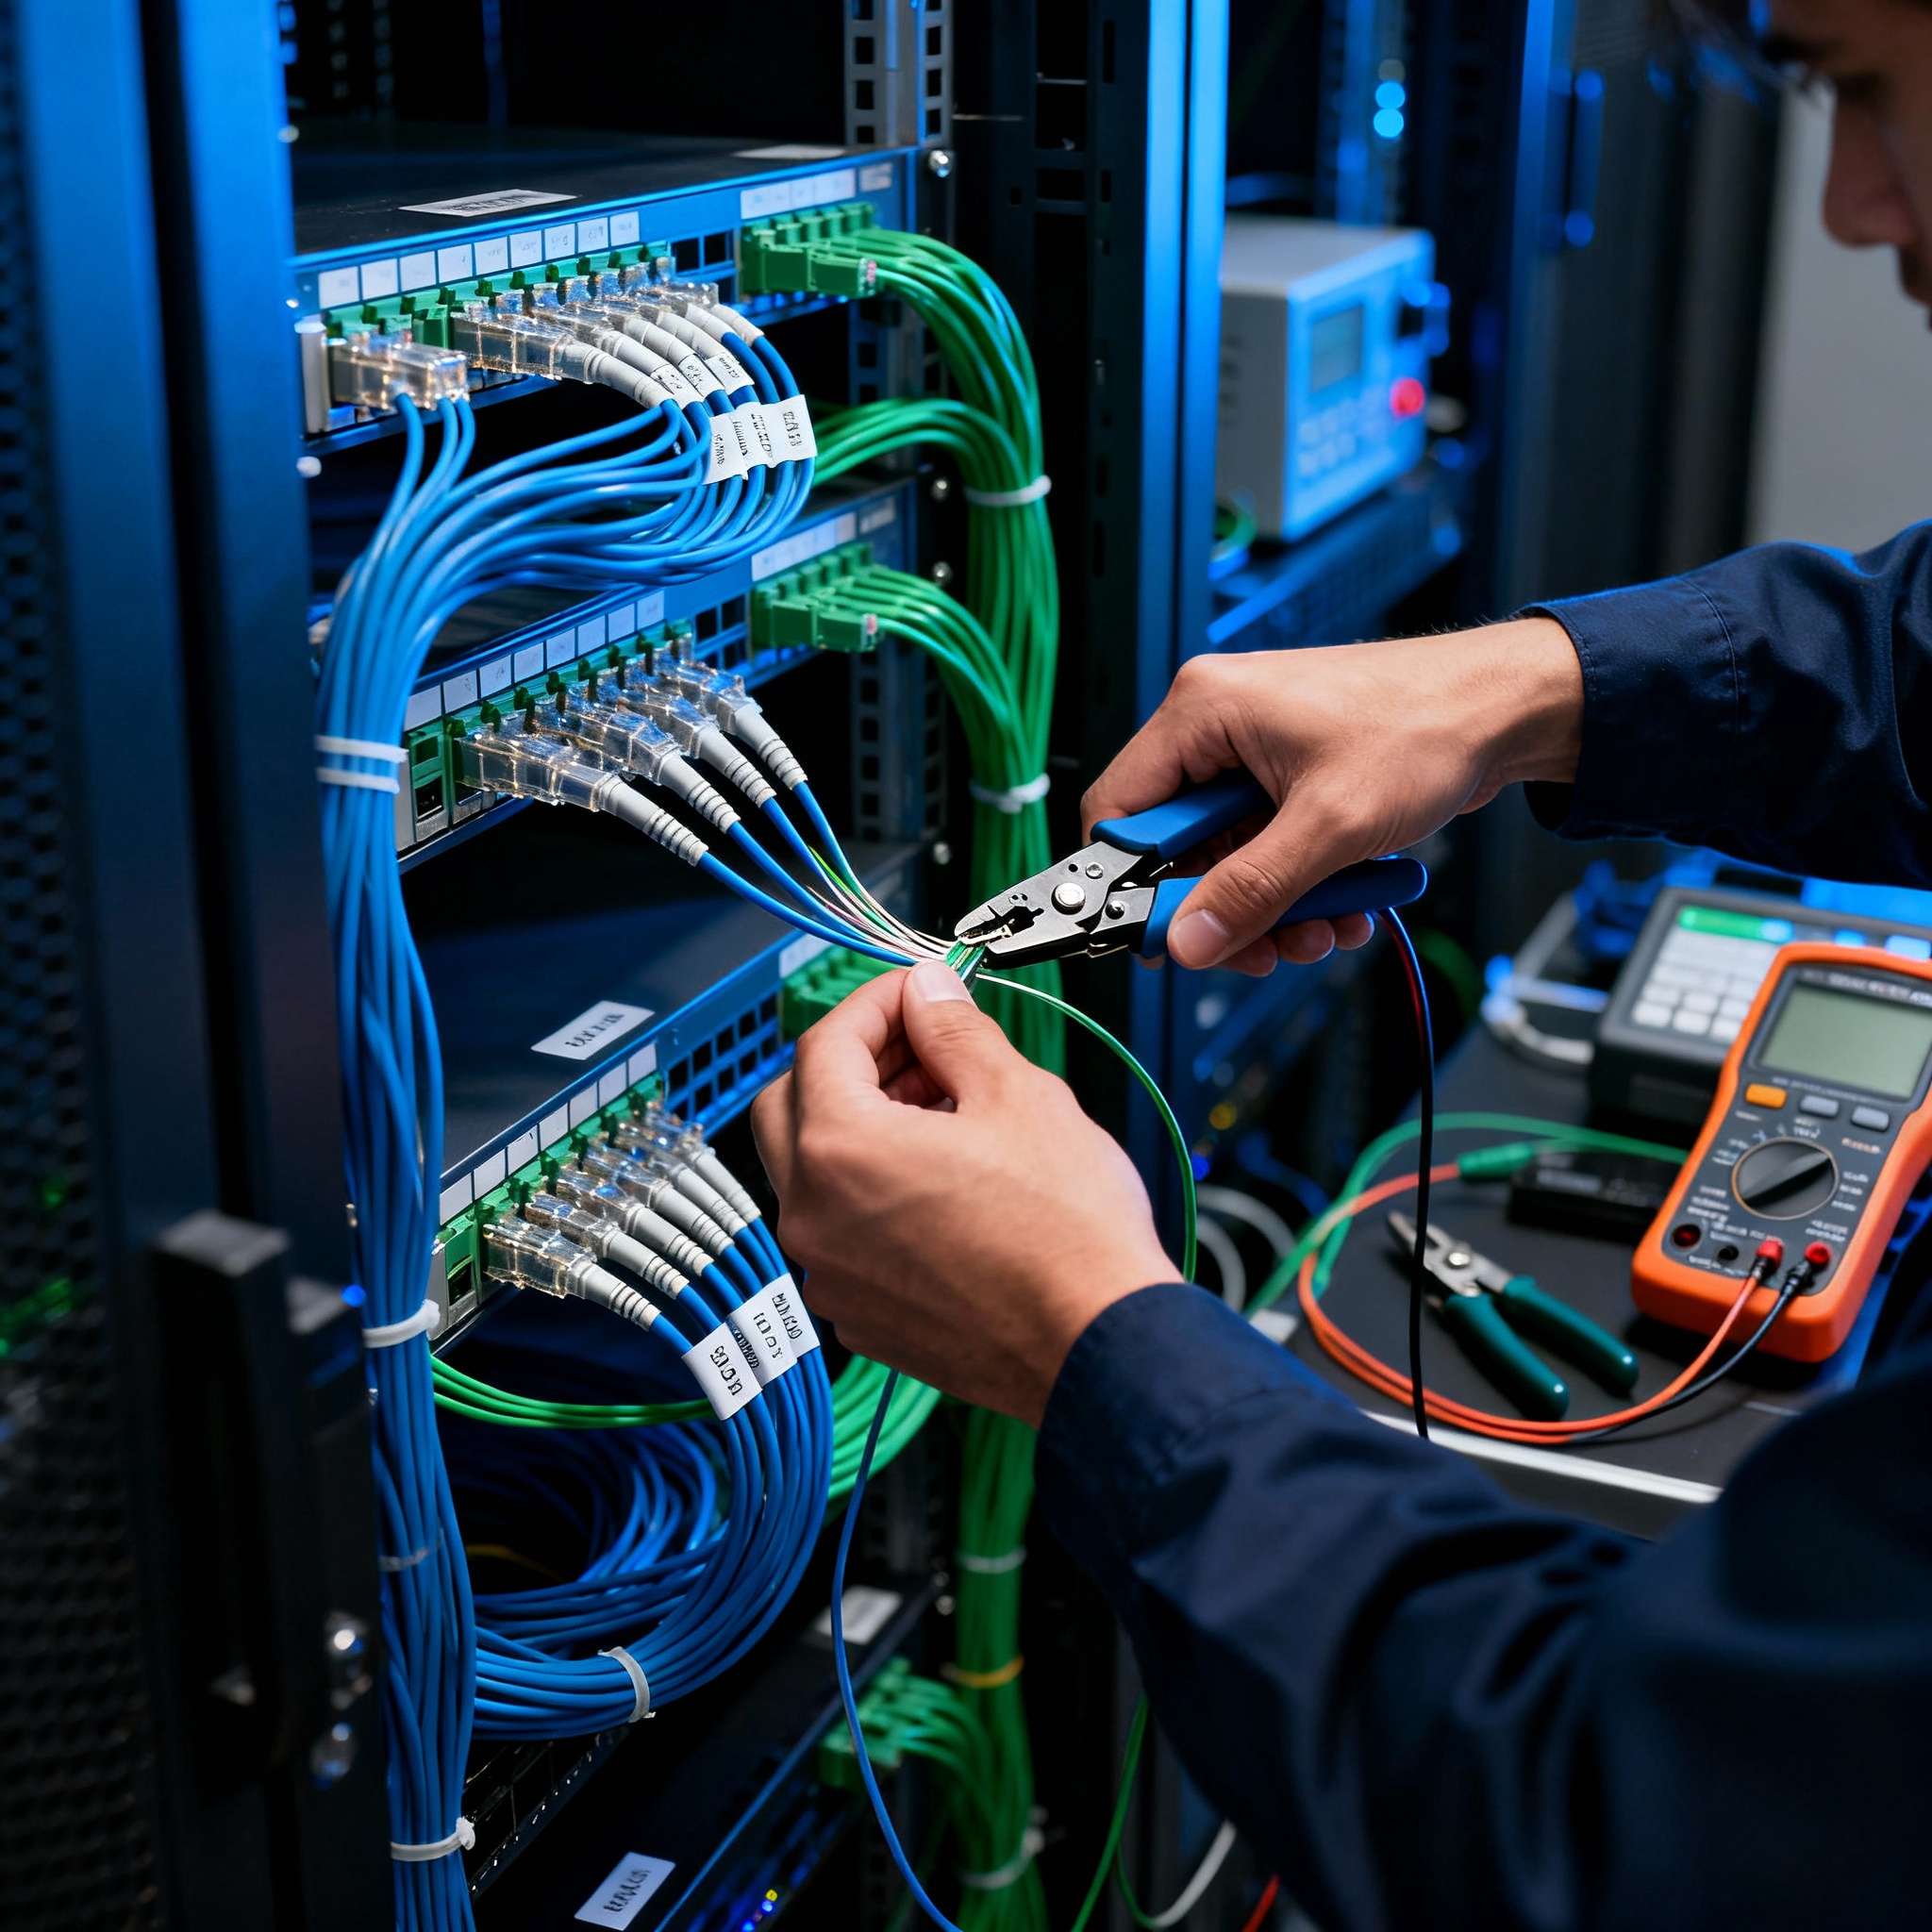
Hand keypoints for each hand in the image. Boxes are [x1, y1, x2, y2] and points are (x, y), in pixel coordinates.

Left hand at [750, 962, 1175, 1425]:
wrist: (1098, 1344)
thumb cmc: (1068, 1235)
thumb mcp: (1018, 1095)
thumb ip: (954, 1030)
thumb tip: (929, 993)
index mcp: (841, 1151)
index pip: (824, 1043)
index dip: (876, 1003)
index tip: (916, 993)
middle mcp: (813, 1217)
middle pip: (792, 1105)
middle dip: (851, 1062)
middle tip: (920, 1046)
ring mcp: (829, 1274)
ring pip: (813, 1173)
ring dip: (861, 1127)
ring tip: (945, 1113)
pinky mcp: (858, 1315)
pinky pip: (839, 1233)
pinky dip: (872, 1194)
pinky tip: (942, 1184)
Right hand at [1083, 619, 1582, 973]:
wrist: (1505, 710)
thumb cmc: (1427, 726)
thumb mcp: (1331, 824)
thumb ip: (1251, 890)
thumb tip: (1189, 941)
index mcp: (1203, 712)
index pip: (1118, 810)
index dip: (1128, 883)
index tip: (1158, 936)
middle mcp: (1218, 728)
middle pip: (1176, 848)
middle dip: (1223, 907)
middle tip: (1258, 948)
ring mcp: (1253, 756)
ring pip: (1227, 860)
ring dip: (1270, 909)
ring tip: (1320, 930)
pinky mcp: (1288, 781)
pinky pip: (1267, 852)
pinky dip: (1299, 889)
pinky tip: (1343, 905)